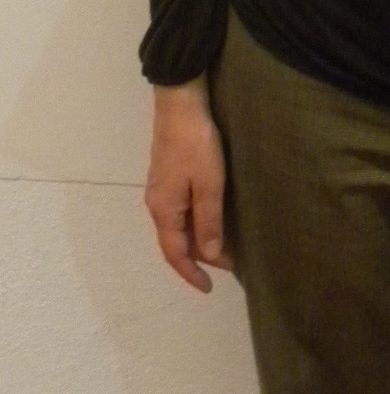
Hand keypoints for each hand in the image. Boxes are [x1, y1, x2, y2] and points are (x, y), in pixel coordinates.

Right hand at [144, 77, 233, 292]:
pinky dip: (195, 223)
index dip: (192, 274)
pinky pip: (179, 211)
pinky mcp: (168, 176)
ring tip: (224, 246)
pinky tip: (211, 219)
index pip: (175, 254)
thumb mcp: (208, 185)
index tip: (210, 289)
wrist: (181, 104)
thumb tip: (209, 254)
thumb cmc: (196, 145)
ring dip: (198, 240)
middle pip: (176, 242)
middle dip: (199, 258)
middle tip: (229, 265)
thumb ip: (208, 221)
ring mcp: (161, 189)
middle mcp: (157, 204)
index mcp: (163, 210)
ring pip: (178, 226)